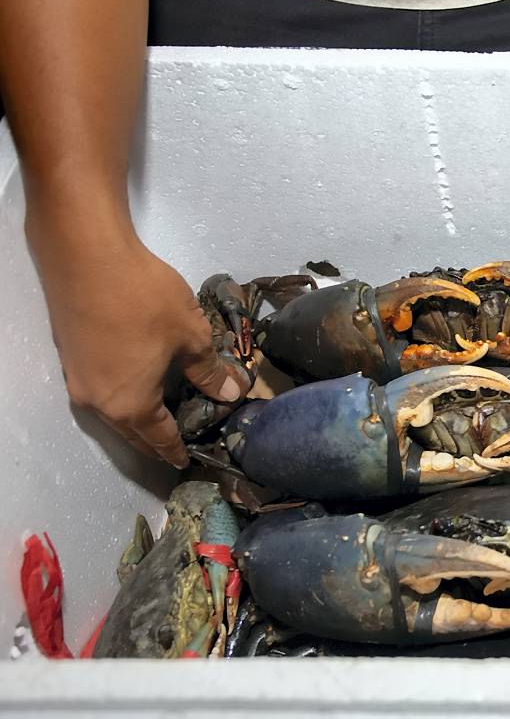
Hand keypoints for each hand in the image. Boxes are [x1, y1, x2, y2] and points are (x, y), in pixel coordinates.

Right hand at [29, 204, 244, 467]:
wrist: (86, 255)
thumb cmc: (145, 299)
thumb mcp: (191, 335)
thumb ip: (209, 371)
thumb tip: (229, 394)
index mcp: (130, 405)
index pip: (158, 439)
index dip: (176, 451)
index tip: (186, 463)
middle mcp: (97, 402)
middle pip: (131, 432)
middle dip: (154, 442)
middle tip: (176, 447)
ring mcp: (78, 379)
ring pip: (112, 412)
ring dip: (136, 420)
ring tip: (162, 419)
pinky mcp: (70, 356)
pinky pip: (101, 389)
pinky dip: (122, 396)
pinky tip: (138, 386)